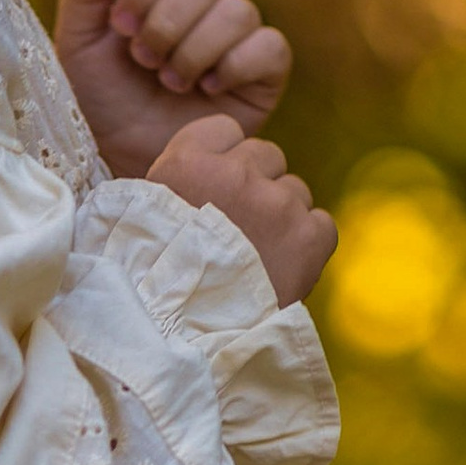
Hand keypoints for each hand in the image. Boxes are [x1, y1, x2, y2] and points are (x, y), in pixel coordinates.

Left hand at [54, 0, 291, 178]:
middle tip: (145, 61)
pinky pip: (269, 46)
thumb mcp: (78, 48)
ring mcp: (237, 35)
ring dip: (195, 51)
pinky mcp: (265, 71)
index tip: (121, 28)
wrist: (127, 159)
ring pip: (236, 11)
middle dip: (167, 25)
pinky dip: (236, 65)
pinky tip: (209, 90)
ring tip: (170, 83)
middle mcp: (202, 4)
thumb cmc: (100, 104)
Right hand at [146, 112, 336, 307]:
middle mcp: (236, 173)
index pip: (226, 128)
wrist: (182, 336)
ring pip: (295, 191)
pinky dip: (309, 243)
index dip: (223, 159)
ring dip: (282, 216)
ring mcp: (277, 203)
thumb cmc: (156, 280)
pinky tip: (285, 265)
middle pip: (266, 156)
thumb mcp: (143, 216)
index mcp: (189, 161)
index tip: (214, 188)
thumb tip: (204, 170)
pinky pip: (322, 224)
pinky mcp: (309, 237)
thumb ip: (179, 180)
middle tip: (239, 228)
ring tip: (258, 256)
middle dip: (257, 185)